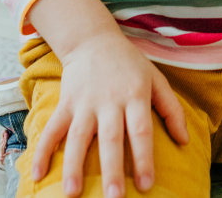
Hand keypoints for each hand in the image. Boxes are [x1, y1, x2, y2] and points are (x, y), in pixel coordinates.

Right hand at [28, 31, 191, 196]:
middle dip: (111, 170)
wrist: (93, 39)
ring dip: (74, 165)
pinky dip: (43, 150)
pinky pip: (52, 128)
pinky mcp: (65, 102)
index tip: (146, 185)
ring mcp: (84, 102)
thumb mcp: (156, 79)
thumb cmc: (129, 64)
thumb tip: (185, 141)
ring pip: (78, 136)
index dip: (144, 158)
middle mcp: (109, 100)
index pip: (141, 130)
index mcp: (135, 96)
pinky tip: (37, 173)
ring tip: (72, 193)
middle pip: (110, 138)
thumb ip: (171, 109)